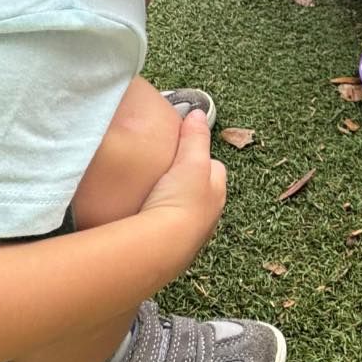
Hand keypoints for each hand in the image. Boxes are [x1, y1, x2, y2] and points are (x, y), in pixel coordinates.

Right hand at [139, 110, 226, 259]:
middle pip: (202, 190)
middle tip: (166, 173)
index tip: (183, 150)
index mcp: (216, 191)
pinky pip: (169, 229)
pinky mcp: (173, 248)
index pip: (214, 168)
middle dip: (189, 181)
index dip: (200, 156)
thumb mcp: (191, 161)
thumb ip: (195, 138)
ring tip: (154, 195)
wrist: (164, 247)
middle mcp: (210, 214)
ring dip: (175, 203)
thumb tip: (199, 114)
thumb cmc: (182, 201)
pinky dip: (161, 221)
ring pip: (186, 211)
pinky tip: (145, 218)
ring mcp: (192, 233)